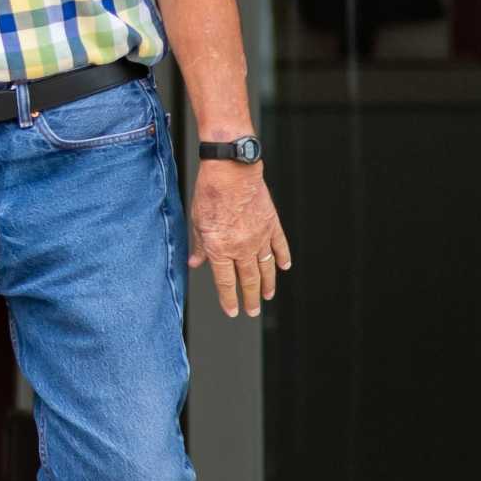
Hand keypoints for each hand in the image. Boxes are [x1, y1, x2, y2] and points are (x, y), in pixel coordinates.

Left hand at [188, 161, 290, 318]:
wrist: (232, 169)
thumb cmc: (210, 191)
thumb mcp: (197, 221)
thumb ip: (199, 246)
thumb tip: (196, 263)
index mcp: (220, 248)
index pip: (225, 282)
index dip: (228, 299)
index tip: (232, 311)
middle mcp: (242, 247)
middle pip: (248, 280)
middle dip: (250, 298)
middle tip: (253, 311)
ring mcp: (259, 236)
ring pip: (266, 268)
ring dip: (267, 284)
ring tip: (267, 295)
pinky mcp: (271, 224)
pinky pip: (280, 246)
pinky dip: (283, 258)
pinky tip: (284, 267)